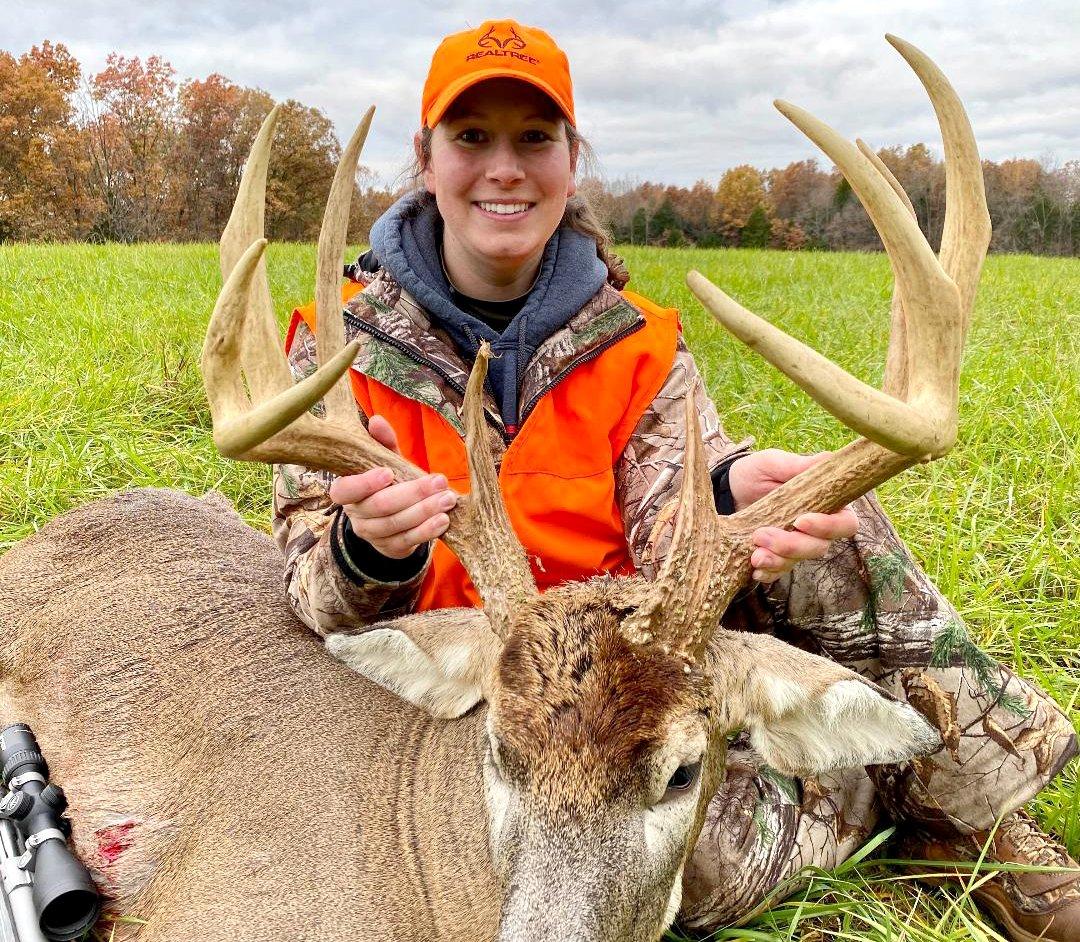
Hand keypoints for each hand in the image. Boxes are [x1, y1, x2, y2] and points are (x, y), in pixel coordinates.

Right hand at [328, 415, 457, 559]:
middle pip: (380, 506)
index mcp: (347, 491)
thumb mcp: (385, 460)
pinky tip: (443, 520)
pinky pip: (408, 541)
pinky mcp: (390, 548)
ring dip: (425, 511)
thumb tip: (377, 421)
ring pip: (396, 524)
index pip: (345, 490)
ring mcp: (372, 534)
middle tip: (440, 481)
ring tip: (448, 499)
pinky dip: (427, 530)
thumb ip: (383, 443)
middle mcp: (356, 515)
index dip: (365, 483)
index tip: (389, 473)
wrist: (392, 518)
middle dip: (413, 493)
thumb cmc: (388, 482)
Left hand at [727, 449, 858, 583]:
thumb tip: (829, 459)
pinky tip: (754, 568)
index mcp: (826, 503)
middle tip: (761, 534)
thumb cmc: (756, 473)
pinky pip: (779, 572)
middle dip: (792, 545)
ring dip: (777, 560)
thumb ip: (799, 465)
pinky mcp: (778, 557)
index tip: (801, 521)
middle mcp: (816, 528)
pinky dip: (768, 572)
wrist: (728, 491)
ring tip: (754, 552)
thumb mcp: (773, 463)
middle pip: (821, 547)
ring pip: (798, 561)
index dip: (828, 527)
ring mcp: (797, 544)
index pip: (845, 523)